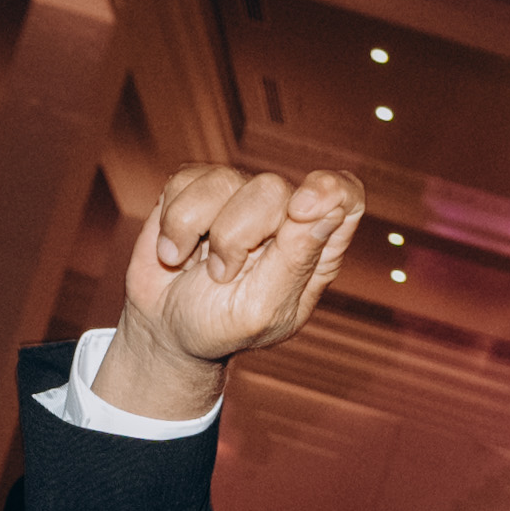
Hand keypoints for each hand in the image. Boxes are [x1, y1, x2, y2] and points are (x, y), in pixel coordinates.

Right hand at [94, 164, 362, 419]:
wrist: (163, 330)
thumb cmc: (220, 326)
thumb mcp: (261, 309)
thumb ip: (296, 259)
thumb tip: (329, 209)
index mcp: (314, 246)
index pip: (346, 196)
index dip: (330, 190)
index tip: (300, 209)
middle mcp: (282, 213)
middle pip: (273, 187)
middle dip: (234, 236)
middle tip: (221, 276)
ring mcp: (239, 195)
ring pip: (223, 180)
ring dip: (194, 230)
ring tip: (190, 264)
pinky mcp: (198, 187)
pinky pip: (185, 180)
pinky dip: (170, 221)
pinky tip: (175, 248)